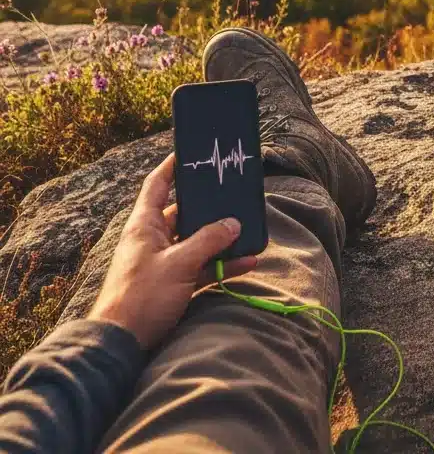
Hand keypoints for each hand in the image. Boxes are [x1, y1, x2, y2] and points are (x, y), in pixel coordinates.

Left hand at [88, 152, 256, 349]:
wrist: (121, 345)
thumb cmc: (142, 297)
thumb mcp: (179, 263)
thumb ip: (208, 240)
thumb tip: (233, 223)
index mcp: (144, 225)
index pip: (157, 184)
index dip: (172, 166)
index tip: (190, 152)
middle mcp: (153, 239)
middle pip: (184, 212)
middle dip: (210, 207)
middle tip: (233, 193)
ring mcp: (163, 262)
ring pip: (197, 241)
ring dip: (221, 239)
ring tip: (247, 231)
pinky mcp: (173, 284)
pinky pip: (202, 267)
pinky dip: (222, 265)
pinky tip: (247, 263)